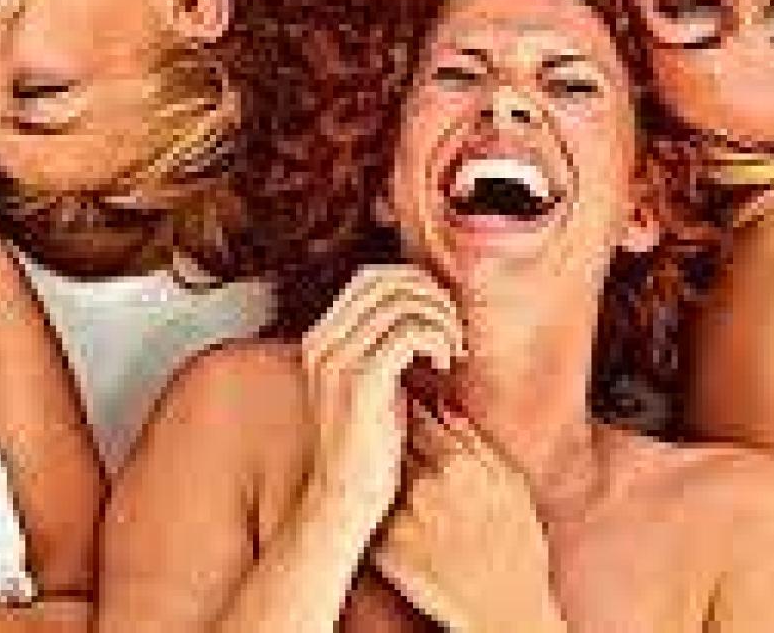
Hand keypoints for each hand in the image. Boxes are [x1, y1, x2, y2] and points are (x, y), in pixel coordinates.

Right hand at [298, 264, 464, 542]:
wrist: (346, 497)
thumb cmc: (370, 446)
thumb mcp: (372, 384)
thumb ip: (382, 345)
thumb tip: (422, 307)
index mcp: (320, 339)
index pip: (370, 277)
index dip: (414, 284)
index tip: (440, 315)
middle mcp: (323, 342)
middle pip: (386, 280)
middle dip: (431, 295)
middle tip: (453, 329)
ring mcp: (339, 359)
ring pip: (403, 301)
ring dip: (441, 318)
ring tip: (452, 350)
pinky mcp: (363, 379)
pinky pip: (411, 331)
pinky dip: (439, 338)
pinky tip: (445, 363)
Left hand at [370, 404, 564, 632]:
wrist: (506, 613)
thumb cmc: (517, 552)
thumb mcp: (511, 487)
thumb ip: (478, 444)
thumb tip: (447, 409)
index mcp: (463, 464)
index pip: (420, 418)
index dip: (409, 413)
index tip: (403, 412)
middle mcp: (430, 485)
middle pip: (394, 444)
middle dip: (391, 441)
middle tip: (399, 451)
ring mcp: (406, 516)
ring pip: (383, 477)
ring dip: (384, 475)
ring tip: (409, 496)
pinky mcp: (388, 547)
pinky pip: (377, 515)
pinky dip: (381, 513)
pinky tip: (402, 524)